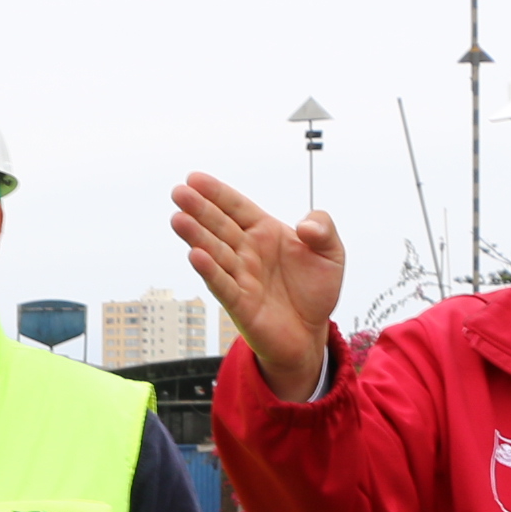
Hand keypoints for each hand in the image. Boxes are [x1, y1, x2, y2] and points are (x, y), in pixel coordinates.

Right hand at [167, 174, 342, 402]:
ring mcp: (241, 276)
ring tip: (179, 219)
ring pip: (215, 252)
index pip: (237, 207)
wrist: (311, 332)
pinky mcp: (240, 304)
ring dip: (196, 236)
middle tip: (179, 193)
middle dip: (199, 209)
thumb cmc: (315, 290)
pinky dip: (210, 271)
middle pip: (219, 225)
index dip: (217, 193)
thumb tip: (305, 226)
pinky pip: (223, 284)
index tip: (195, 179)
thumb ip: (323, 229)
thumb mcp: (331, 253)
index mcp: (264, 232)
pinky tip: (196, 256)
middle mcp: (248, 252)